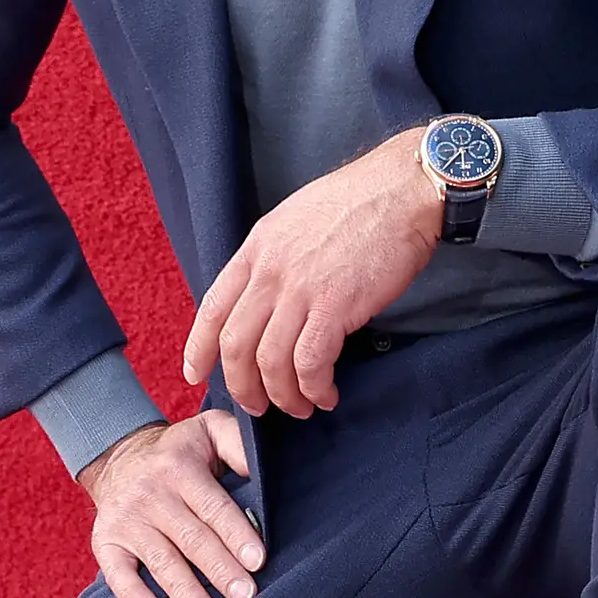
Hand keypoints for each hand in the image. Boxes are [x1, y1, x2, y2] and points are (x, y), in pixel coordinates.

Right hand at [82, 411, 264, 597]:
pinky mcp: (106, 541)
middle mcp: (150, 494)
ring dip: (184, 591)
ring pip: (160, 560)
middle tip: (244, 597)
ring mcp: (126, 520)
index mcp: (179, 467)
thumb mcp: (209, 430)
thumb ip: (238, 443)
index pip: (213, 506)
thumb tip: (261, 468)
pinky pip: (117, 573)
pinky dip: (133, 597)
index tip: (257, 561)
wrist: (119, 457)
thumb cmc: (179, 452)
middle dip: (219, 570)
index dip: (235, 534)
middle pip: (191, 538)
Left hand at [182, 129, 443, 419]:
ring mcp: (300, 289)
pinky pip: (310, 363)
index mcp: (256, 248)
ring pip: (269, 362)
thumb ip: (275, 258)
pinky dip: (314, 387)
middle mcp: (270, 271)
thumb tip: (271, 298)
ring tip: (300, 408)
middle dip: (242, 386)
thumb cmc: (359, 203)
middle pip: (235, 345)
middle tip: (258, 407)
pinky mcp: (335, 306)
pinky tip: (326, 394)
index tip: (195, 374)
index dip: (198, 348)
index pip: (212, 307)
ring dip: (282, 396)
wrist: (402, 189)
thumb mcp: (296, 220)